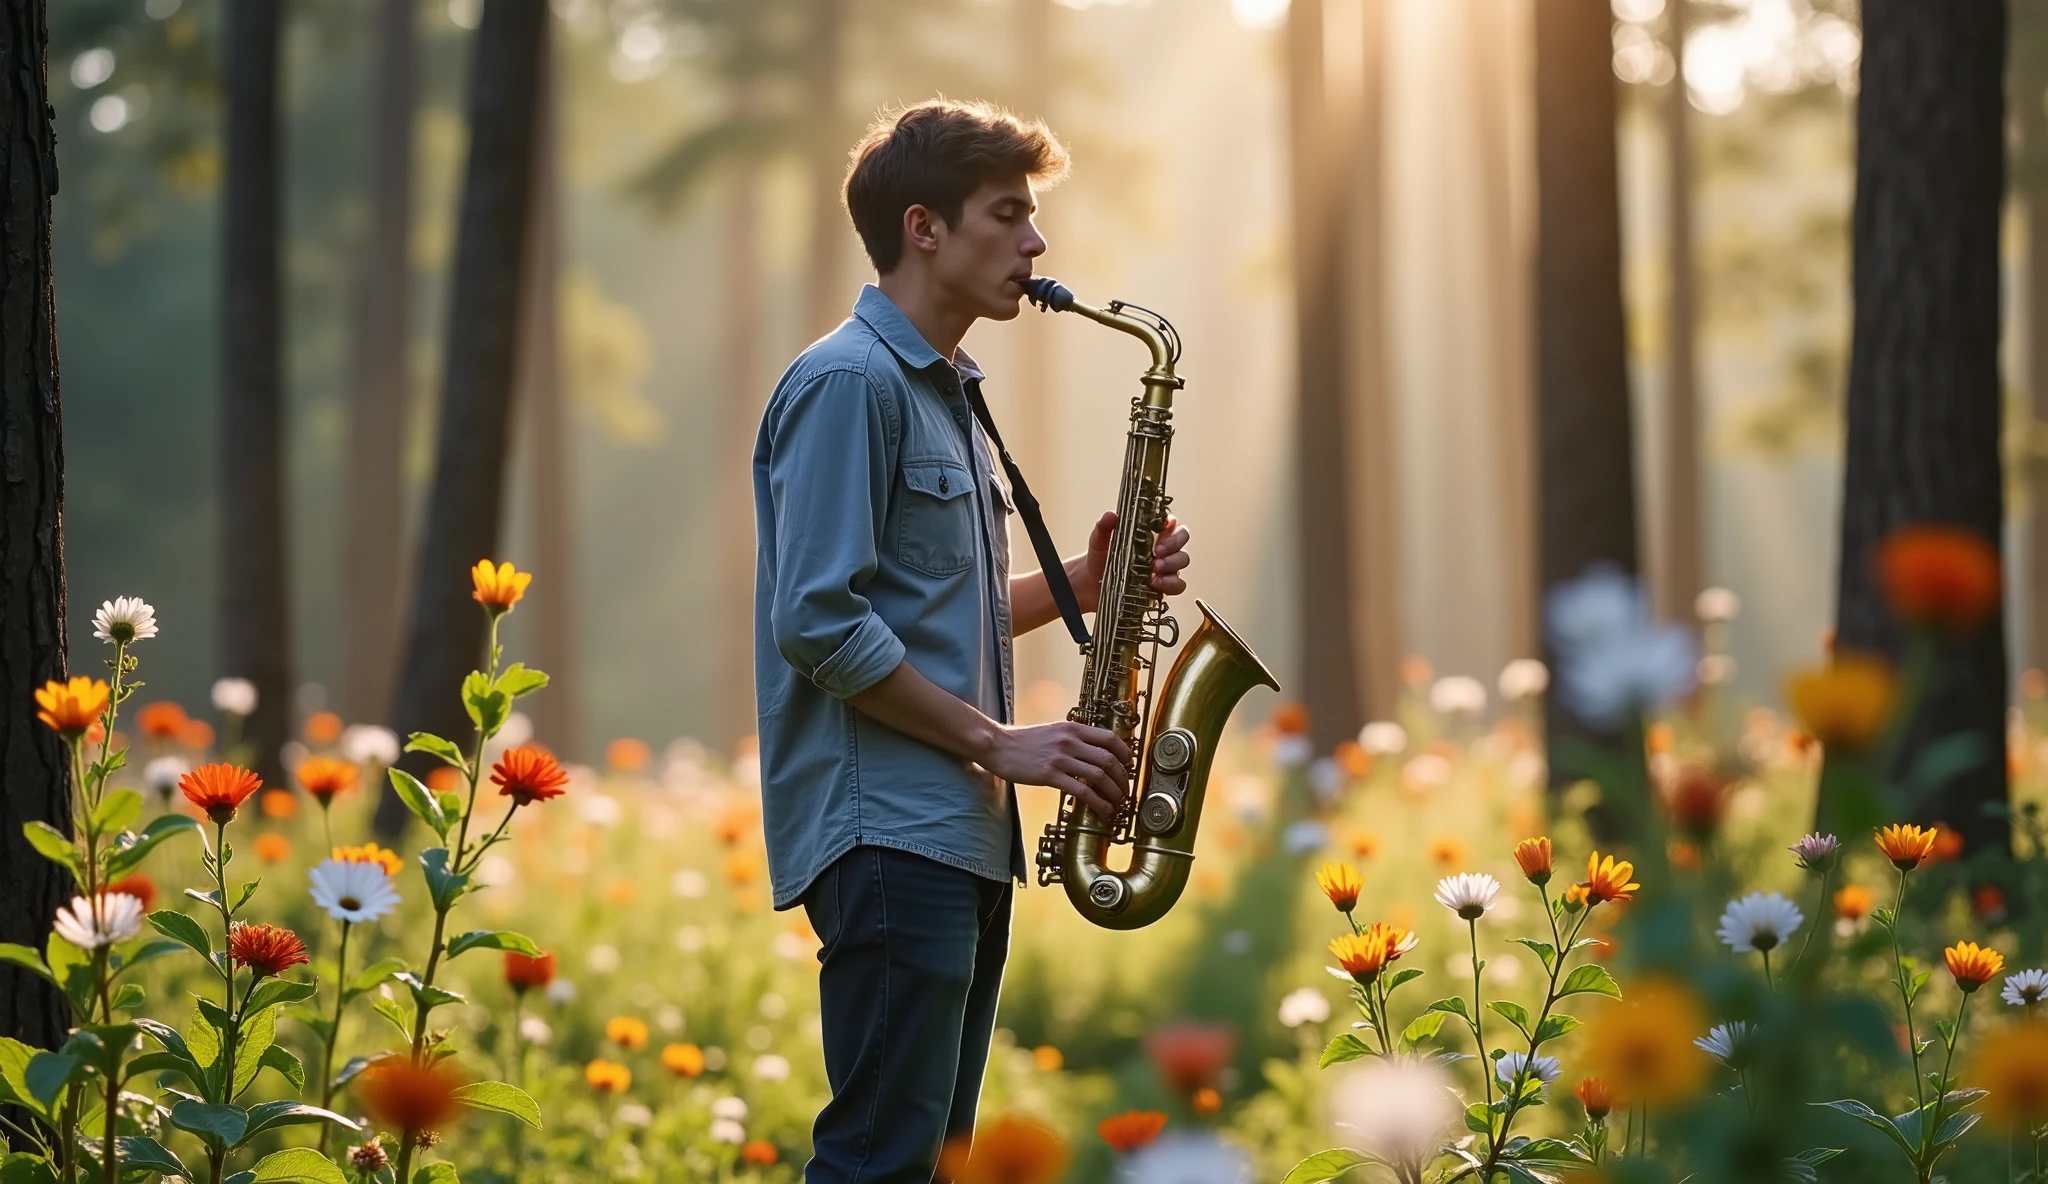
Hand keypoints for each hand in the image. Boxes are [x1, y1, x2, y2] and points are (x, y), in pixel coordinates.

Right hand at [978, 721, 1132, 819]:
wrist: (998, 746)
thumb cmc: (1024, 741)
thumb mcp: (1054, 731)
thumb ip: (1074, 738)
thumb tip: (1094, 751)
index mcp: (1073, 728)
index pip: (1110, 738)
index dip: (1125, 753)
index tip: (1129, 766)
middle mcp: (1070, 741)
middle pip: (1109, 759)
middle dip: (1123, 779)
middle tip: (1126, 790)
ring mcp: (1061, 758)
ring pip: (1099, 776)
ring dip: (1114, 792)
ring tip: (1118, 803)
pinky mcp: (1050, 775)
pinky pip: (1082, 791)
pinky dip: (1098, 802)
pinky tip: (1103, 810)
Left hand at [1079, 512, 1192, 600]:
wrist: (1092, 586)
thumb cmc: (1100, 560)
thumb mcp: (1098, 542)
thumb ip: (1103, 528)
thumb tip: (1111, 516)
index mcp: (1150, 533)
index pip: (1170, 522)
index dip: (1171, 524)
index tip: (1160, 529)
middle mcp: (1161, 548)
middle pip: (1183, 539)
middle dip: (1174, 544)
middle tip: (1157, 551)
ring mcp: (1164, 568)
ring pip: (1182, 561)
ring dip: (1173, 564)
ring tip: (1154, 569)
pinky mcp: (1163, 587)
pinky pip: (1178, 585)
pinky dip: (1170, 584)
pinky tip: (1155, 583)